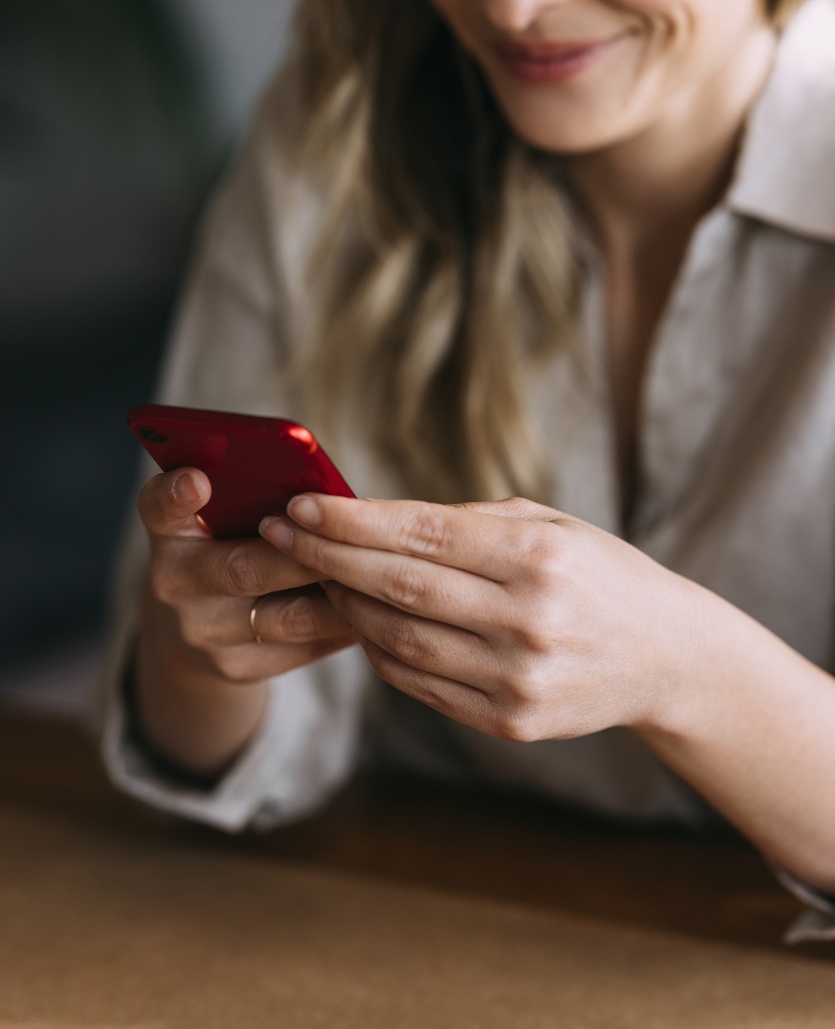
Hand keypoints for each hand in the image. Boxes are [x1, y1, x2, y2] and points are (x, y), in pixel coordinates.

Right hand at [138, 468, 356, 684]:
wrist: (199, 625)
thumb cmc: (230, 544)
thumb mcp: (225, 516)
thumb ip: (257, 497)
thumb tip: (328, 495)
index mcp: (170, 530)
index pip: (160, 507)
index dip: (176, 493)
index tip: (199, 479)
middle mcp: (174, 583)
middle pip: (246, 568)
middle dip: (307, 552)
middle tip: (355, 535)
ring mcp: (203, 633)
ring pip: (288, 616)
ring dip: (340, 594)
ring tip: (382, 574)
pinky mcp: (236, 668)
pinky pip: (304, 646)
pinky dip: (344, 625)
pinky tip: (374, 608)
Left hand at [259, 495, 695, 741]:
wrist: (666, 656)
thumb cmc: (600, 575)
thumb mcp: (552, 526)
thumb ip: (470, 524)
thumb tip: (377, 520)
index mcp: (539, 555)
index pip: (422, 533)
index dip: (352, 519)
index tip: (301, 504)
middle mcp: (527, 617)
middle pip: (400, 585)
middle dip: (329, 556)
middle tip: (280, 533)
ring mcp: (518, 676)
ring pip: (399, 640)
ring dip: (346, 605)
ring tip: (317, 575)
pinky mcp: (511, 721)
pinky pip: (420, 683)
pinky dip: (381, 651)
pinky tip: (362, 623)